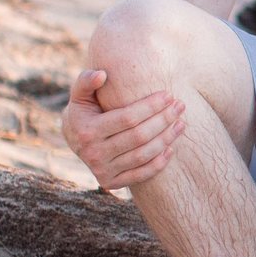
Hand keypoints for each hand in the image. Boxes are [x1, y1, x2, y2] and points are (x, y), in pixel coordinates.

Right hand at [62, 68, 186, 188]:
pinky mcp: (111, 182)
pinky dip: (159, 163)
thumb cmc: (84, 111)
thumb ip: (86, 81)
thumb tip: (102, 74)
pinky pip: (141, 175)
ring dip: (167, 139)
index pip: (127, 118)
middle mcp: (93, 153)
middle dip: (163, 119)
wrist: (74, 141)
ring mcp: (102, 170)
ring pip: (143, 155)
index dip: (151, 106)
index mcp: (86, 130)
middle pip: (139, 136)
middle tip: (180, 106)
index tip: (168, 94)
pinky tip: (172, 147)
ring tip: (181, 123)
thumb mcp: (80, 95)